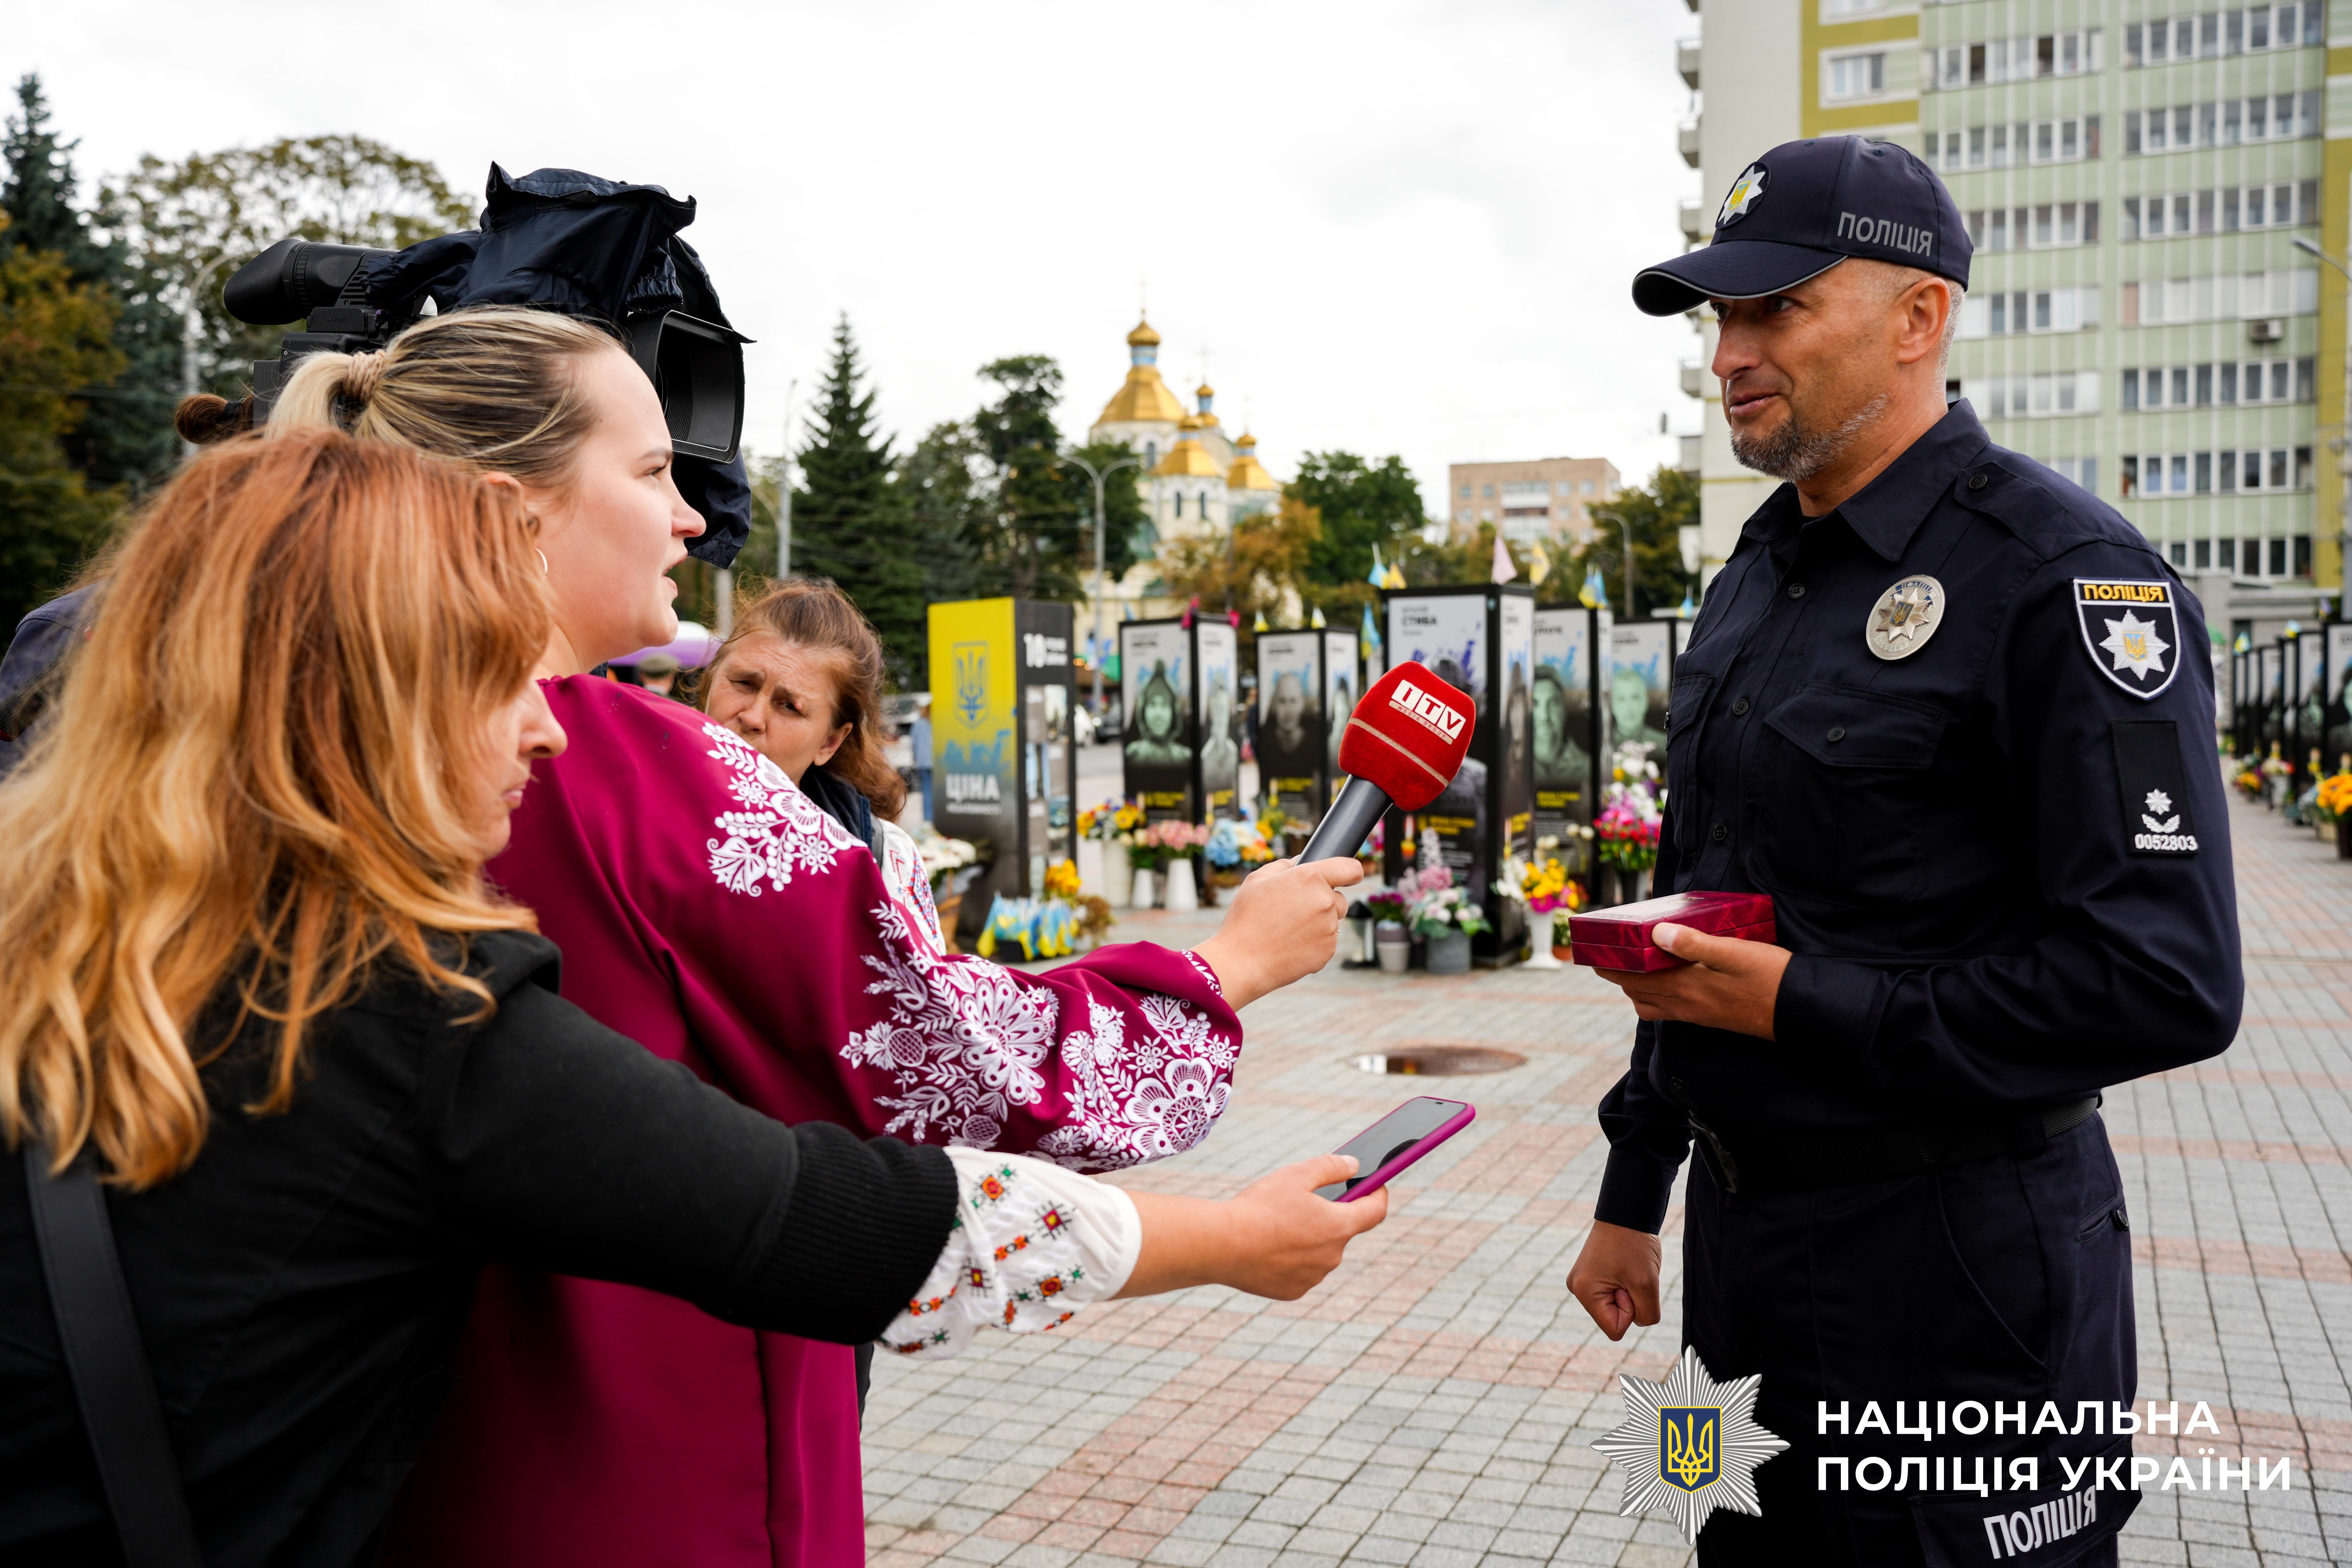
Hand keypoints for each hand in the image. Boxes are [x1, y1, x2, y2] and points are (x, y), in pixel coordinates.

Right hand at [1117, 1154, 1388, 1300]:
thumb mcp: (1296, 1175)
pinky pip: (1302, 1271)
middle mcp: (1332, 1256)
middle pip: (1343, 1230)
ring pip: (1320, 1252)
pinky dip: (1292, 1259)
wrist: (1221, 1245)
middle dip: (1330, 1215)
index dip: (1378, 1194)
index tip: (1375, 1184)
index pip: (1376, 1211)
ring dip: (1309, 1238)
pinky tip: (1269, 1246)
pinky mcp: (1293, 1291)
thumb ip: (1330, 1166)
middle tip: (1301, 1202)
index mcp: (1338, 1226)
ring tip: (1277, 1224)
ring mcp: (1313, 1277)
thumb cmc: (1258, 1207)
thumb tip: (1354, 1166)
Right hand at [1191, 855, 1364, 1008]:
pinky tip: (1290, 945)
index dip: (1350, 871)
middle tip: (1295, 910)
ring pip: (1332, 921)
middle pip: (1340, 899)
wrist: (1241, 962)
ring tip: (1287, 930)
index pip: (1351, 868)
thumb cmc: (1245, 919)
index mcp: (1310, 878)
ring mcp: (1329, 929)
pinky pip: (1327, 942)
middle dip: (1324, 901)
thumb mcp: (1257, 880)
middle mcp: (1325, 902)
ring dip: (1317, 923)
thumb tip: (1300, 862)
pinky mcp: (1328, 951)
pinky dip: (1314, 942)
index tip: (1348, 877)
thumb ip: (1284, 866)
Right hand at [1567, 1219, 1661, 1340]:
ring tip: (1627, 1267)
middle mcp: (1577, 1289)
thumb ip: (1646, 1314)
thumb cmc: (1634, 1245)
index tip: (1630, 1284)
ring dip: (1628, 1290)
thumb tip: (1638, 1321)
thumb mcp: (1647, 1284)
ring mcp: (1582, 1280)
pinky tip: (1623, 1265)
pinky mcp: (1590, 1273)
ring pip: (1615, 1305)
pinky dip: (1624, 1283)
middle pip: (1613, 1318)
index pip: (1615, 1329)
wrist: (1627, 1212)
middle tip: (1629, 1272)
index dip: (1631, 1311)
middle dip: (1629, 1300)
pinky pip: (1614, 1293)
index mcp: (1584, 1293)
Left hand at [1587, 923, 1789, 1039]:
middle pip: (1637, 993)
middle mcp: (1686, 1005)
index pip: (1634, 978)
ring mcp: (1698, 1015)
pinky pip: (1671, 1012)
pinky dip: (1658, 998)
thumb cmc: (1769, 976)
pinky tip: (1667, 984)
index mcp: (1686, 987)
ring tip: (1632, 970)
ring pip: (1653, 1006)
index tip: (1591, 956)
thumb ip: (1695, 943)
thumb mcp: (1733, 952)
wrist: (1799, 1011)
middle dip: (1617, 977)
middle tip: (1604, 961)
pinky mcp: (1710, 1018)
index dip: (1610, 967)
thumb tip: (1657, 933)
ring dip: (1637, 990)